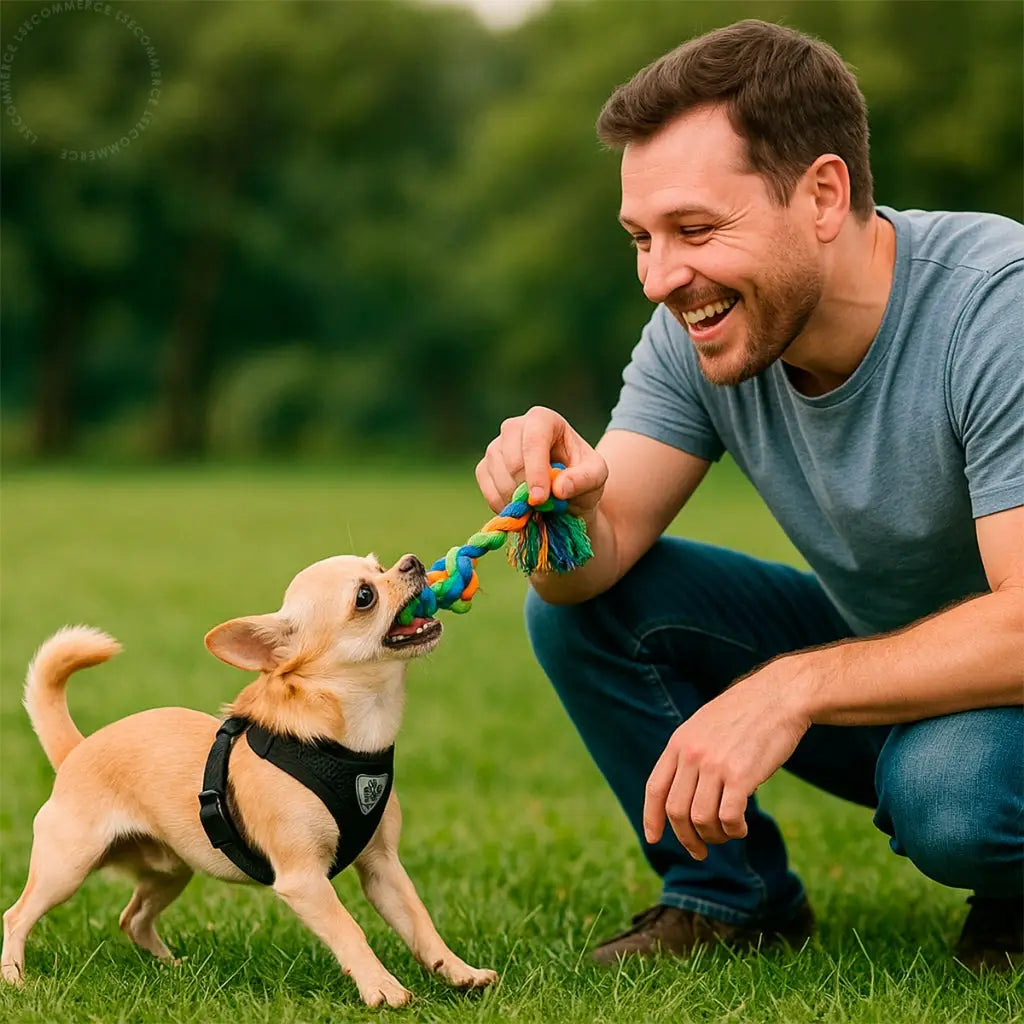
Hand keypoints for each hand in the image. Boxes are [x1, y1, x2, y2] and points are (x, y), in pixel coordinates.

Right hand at [475, 406, 607, 515]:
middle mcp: (515, 427)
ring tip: (537, 509)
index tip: (540, 499)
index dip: (535, 470)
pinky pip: (486, 486)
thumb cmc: (582, 478)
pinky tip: (520, 510)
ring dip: (515, 498)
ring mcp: (497, 446)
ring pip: (496, 473)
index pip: (534, 439)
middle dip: (525, 488)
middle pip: (511, 457)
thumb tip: (559, 488)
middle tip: (542, 509)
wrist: (567, 497)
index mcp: (543, 420)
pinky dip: (501, 504)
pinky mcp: (486, 467)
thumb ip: (584, 479)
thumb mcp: (597, 476)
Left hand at [643, 659, 811, 859]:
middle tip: (701, 851)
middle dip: (687, 838)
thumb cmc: (746, 713)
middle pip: (676, 811)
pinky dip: (733, 830)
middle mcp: (692, 755)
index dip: (651, 818)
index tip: (653, 839)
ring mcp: (715, 765)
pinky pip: (728, 818)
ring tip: (728, 834)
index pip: (655, 788)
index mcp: (679, 742)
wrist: (779, 695)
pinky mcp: (741, 775)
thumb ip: (691, 752)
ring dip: (714, 836)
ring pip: (701, 819)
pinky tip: (742, 828)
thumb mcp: (705, 725)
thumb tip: (686, 790)